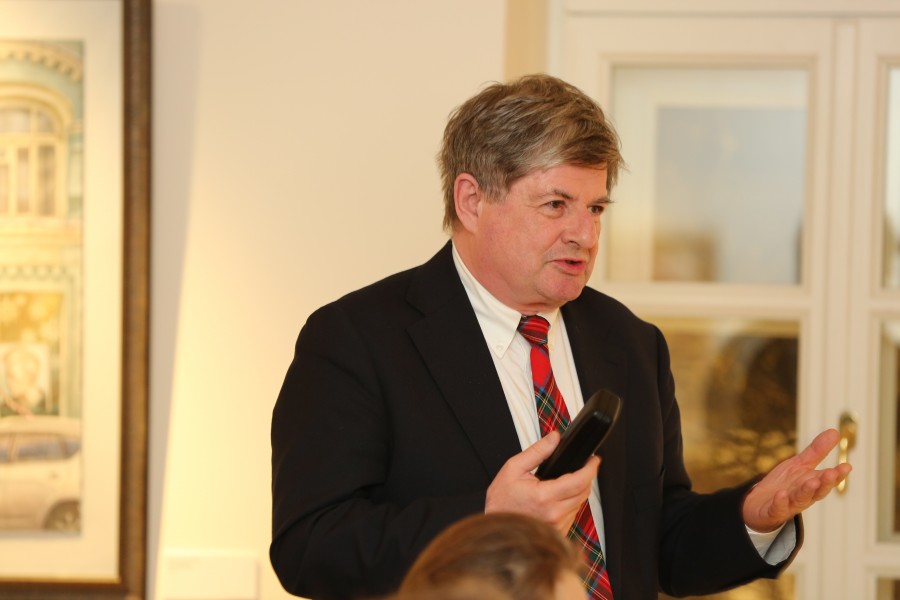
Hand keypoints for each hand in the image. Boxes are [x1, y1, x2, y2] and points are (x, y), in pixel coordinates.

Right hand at [485, 431, 599, 534]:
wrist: (495, 528)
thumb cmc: (501, 501)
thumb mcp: (513, 468)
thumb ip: (537, 451)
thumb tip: (554, 438)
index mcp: (545, 497)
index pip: (579, 481)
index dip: (591, 468)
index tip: (594, 459)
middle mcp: (555, 513)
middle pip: (584, 492)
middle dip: (587, 476)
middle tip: (583, 465)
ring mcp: (558, 525)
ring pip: (580, 503)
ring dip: (579, 490)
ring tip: (568, 479)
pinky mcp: (559, 531)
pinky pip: (573, 514)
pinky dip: (572, 502)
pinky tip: (560, 496)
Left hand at [742, 428, 852, 531]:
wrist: (759, 505)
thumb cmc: (785, 485)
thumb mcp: (799, 465)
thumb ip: (817, 451)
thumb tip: (835, 432)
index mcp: (811, 485)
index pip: (826, 480)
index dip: (837, 474)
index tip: (846, 466)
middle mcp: (803, 496)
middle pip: (816, 491)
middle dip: (824, 483)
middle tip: (830, 474)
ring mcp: (788, 505)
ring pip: (800, 500)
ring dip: (806, 492)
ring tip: (811, 482)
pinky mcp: (772, 512)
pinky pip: (777, 508)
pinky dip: (780, 503)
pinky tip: (781, 494)